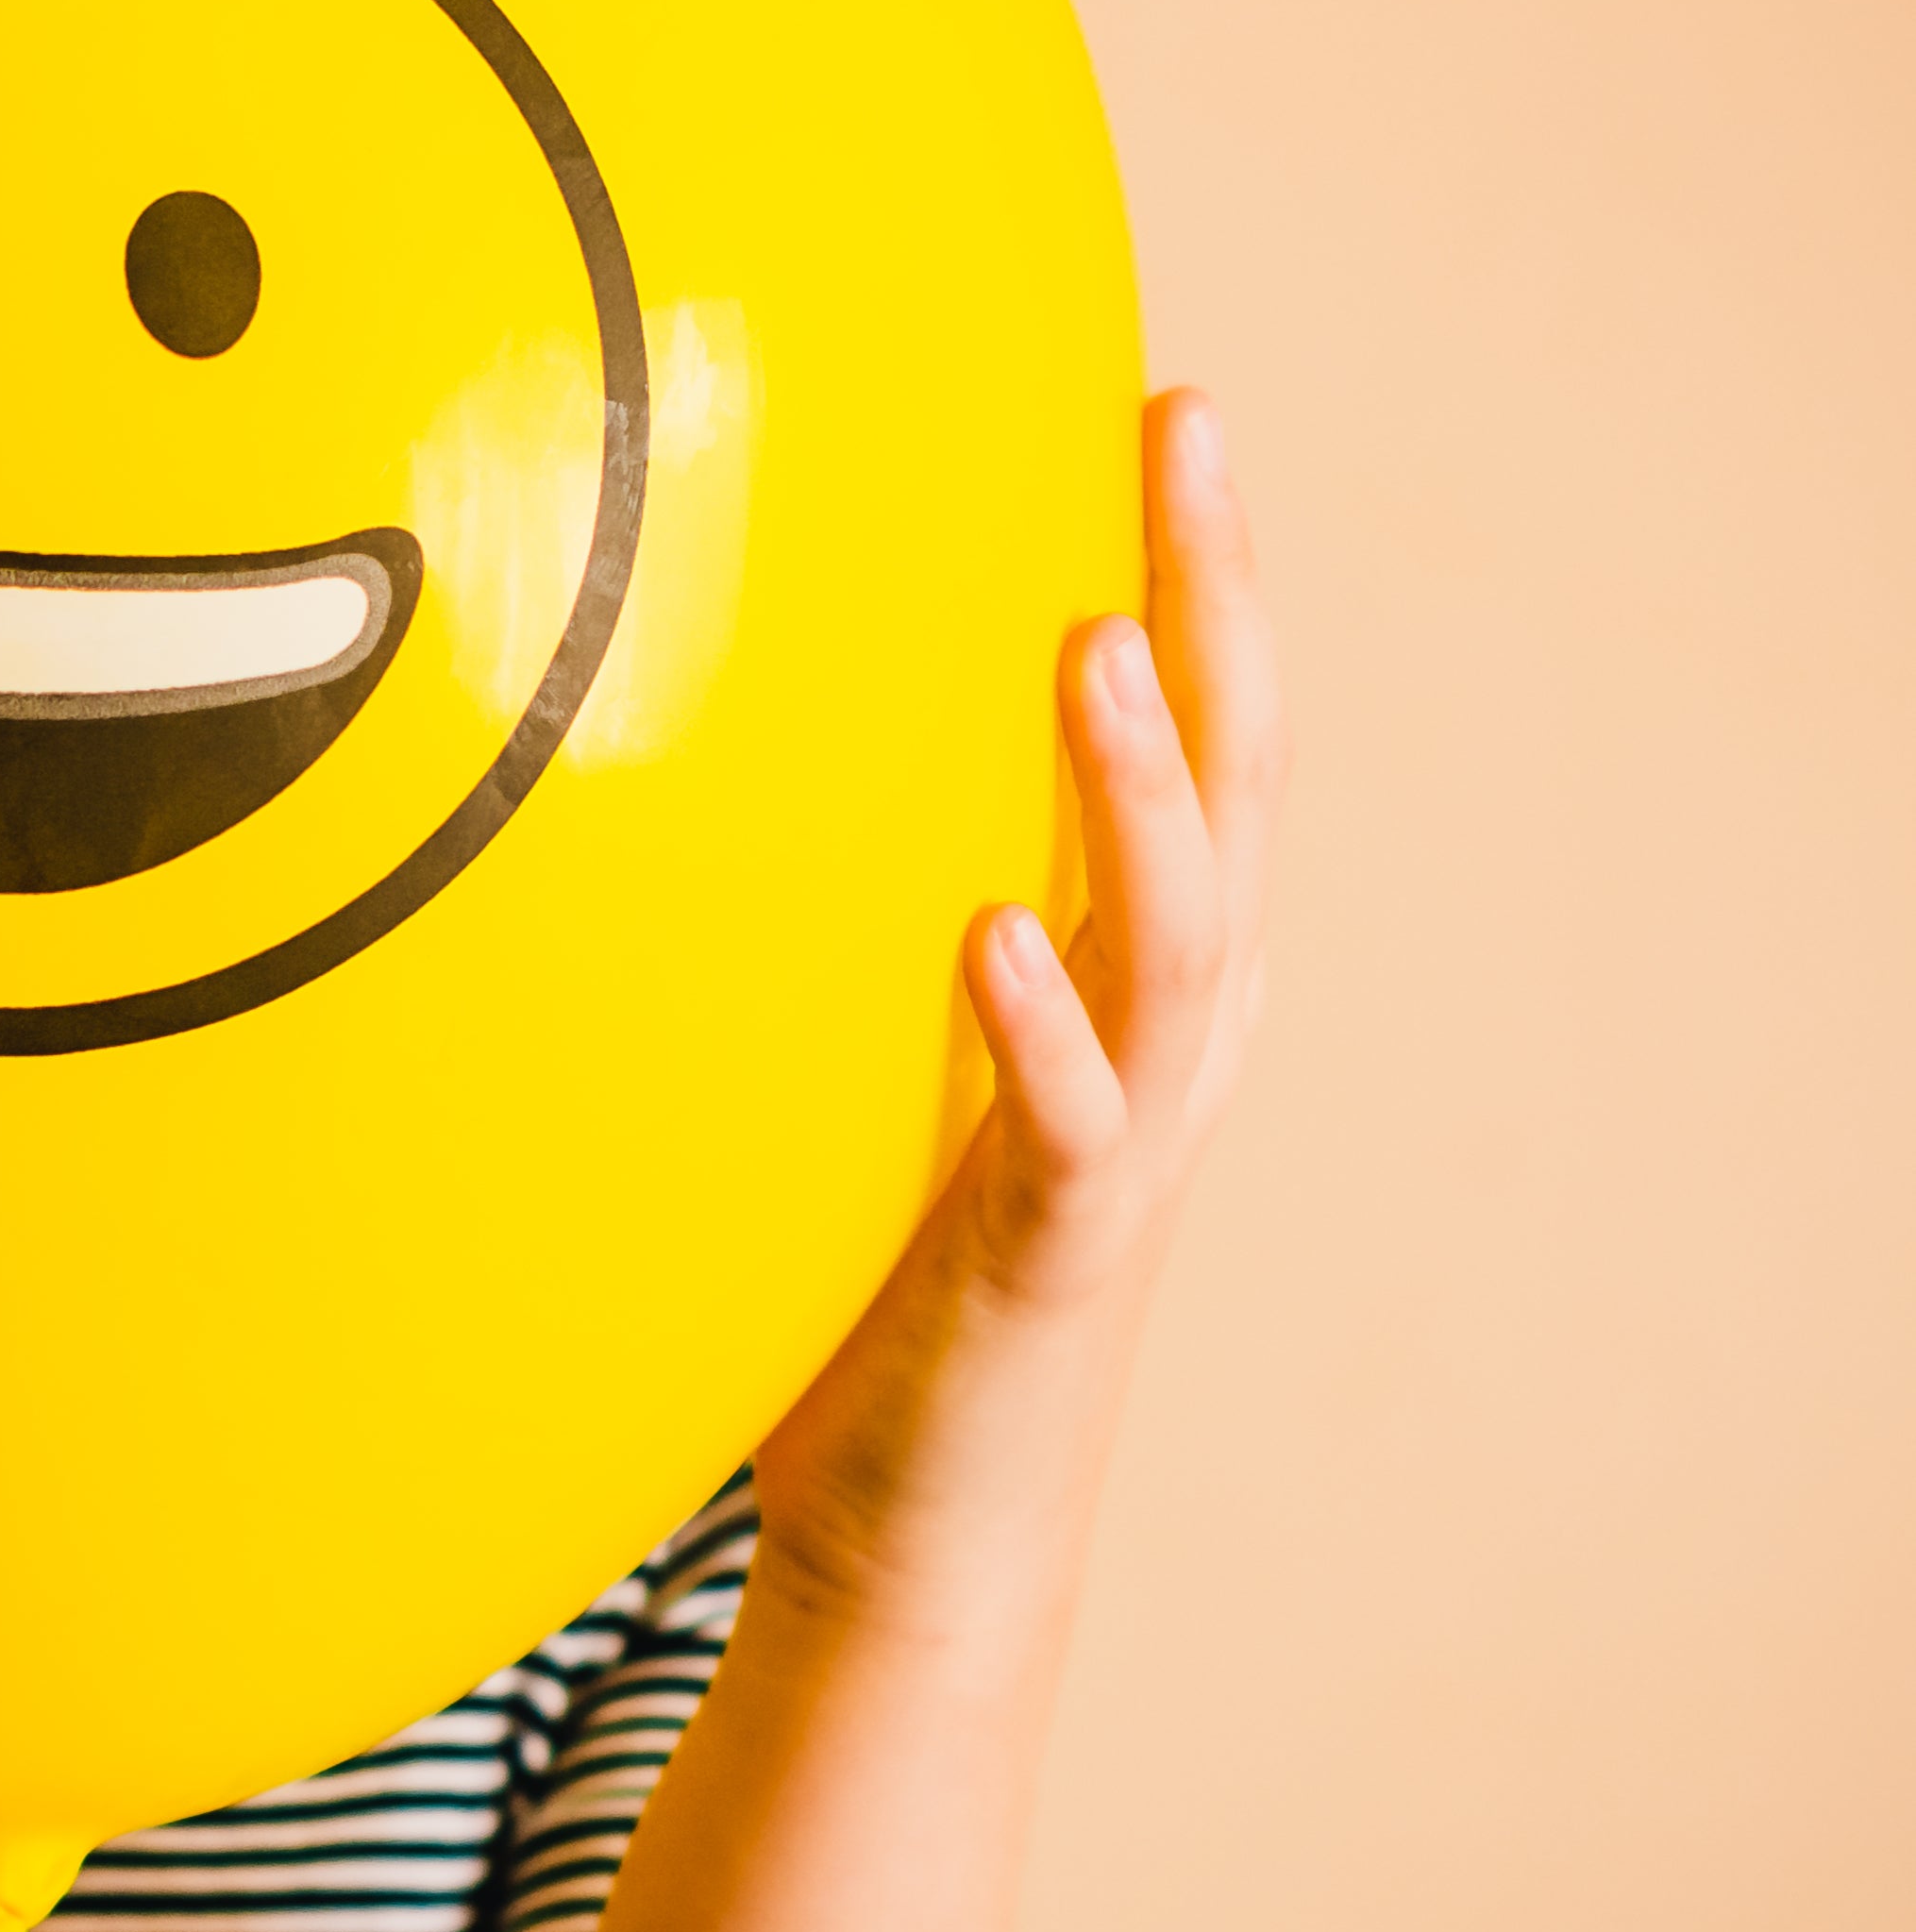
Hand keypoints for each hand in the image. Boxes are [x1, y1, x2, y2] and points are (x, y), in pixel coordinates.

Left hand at [753, 384, 1287, 1642]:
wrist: (915, 1533)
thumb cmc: (878, 1275)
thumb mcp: (880, 1050)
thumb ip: (852, 910)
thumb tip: (699, 737)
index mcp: (1141, 970)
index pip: (1197, 731)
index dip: (1200, 569)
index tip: (1161, 399)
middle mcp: (1168, 1034)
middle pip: (1233, 778)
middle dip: (1218, 599)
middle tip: (1187, 422)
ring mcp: (1127, 1142)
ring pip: (1179, 932)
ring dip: (1139, 786)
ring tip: (1092, 643)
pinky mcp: (1050, 1255)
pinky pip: (1068, 1125)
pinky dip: (1038, 1027)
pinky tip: (984, 929)